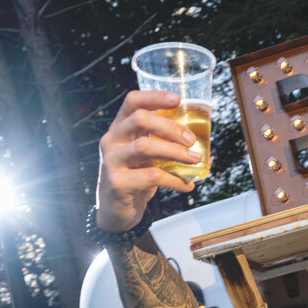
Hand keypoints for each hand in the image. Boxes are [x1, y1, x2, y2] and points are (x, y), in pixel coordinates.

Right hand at [95, 90, 202, 231]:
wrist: (115, 211)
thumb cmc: (135, 177)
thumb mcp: (144, 156)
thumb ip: (159, 142)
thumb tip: (196, 137)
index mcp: (119, 128)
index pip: (132, 102)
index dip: (154, 97)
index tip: (178, 99)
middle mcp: (111, 141)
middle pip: (139, 120)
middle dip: (170, 127)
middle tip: (192, 140)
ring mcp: (111, 161)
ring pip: (145, 147)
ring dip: (175, 152)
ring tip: (195, 160)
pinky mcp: (117, 183)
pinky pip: (151, 177)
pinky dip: (175, 181)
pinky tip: (187, 185)